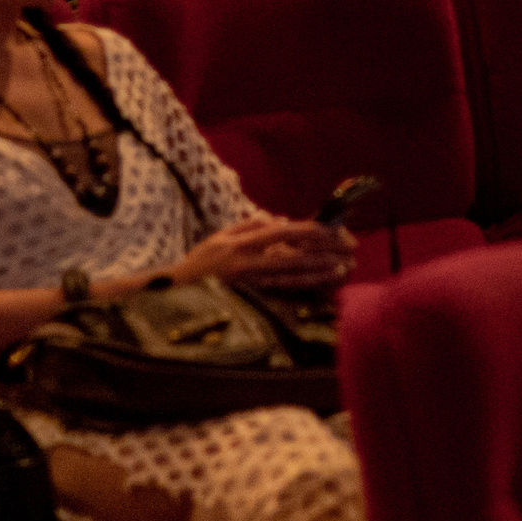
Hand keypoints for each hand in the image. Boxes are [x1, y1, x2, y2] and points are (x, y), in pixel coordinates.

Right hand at [171, 217, 354, 290]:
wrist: (172, 293)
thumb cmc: (198, 263)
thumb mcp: (220, 237)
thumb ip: (250, 225)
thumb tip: (281, 220)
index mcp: (240, 242)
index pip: (281, 232)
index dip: (309, 231)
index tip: (332, 230)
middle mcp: (246, 262)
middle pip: (293, 255)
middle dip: (323, 252)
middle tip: (349, 249)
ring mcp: (248, 283)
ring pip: (290, 276)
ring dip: (318, 272)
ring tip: (342, 268)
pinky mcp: (248, 300)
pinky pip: (281, 293)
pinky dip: (302, 288)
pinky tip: (319, 286)